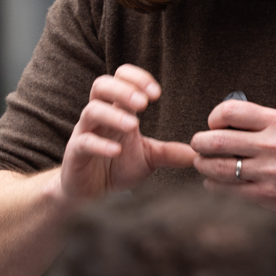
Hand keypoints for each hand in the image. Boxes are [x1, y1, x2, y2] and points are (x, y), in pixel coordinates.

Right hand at [58, 65, 197, 204]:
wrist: (91, 196)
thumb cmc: (116, 169)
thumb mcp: (148, 159)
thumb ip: (170, 153)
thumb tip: (200, 153)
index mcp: (116, 110)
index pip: (121, 78)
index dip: (137, 79)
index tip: (157, 94)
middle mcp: (98, 116)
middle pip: (102, 85)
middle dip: (123, 89)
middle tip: (145, 103)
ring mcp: (84, 133)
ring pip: (91, 110)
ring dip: (114, 114)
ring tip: (134, 125)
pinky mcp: (75, 153)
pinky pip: (83, 142)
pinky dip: (100, 144)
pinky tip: (117, 151)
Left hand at [189, 98, 275, 219]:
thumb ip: (256, 123)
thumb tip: (217, 125)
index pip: (229, 111)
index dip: (213, 118)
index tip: (213, 125)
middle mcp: (272, 145)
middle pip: (216, 140)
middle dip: (199, 143)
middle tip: (198, 145)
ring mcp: (268, 172)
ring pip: (216, 167)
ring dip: (203, 165)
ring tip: (204, 163)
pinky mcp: (265, 195)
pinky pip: (226, 189)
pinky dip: (213, 184)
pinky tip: (216, 181)